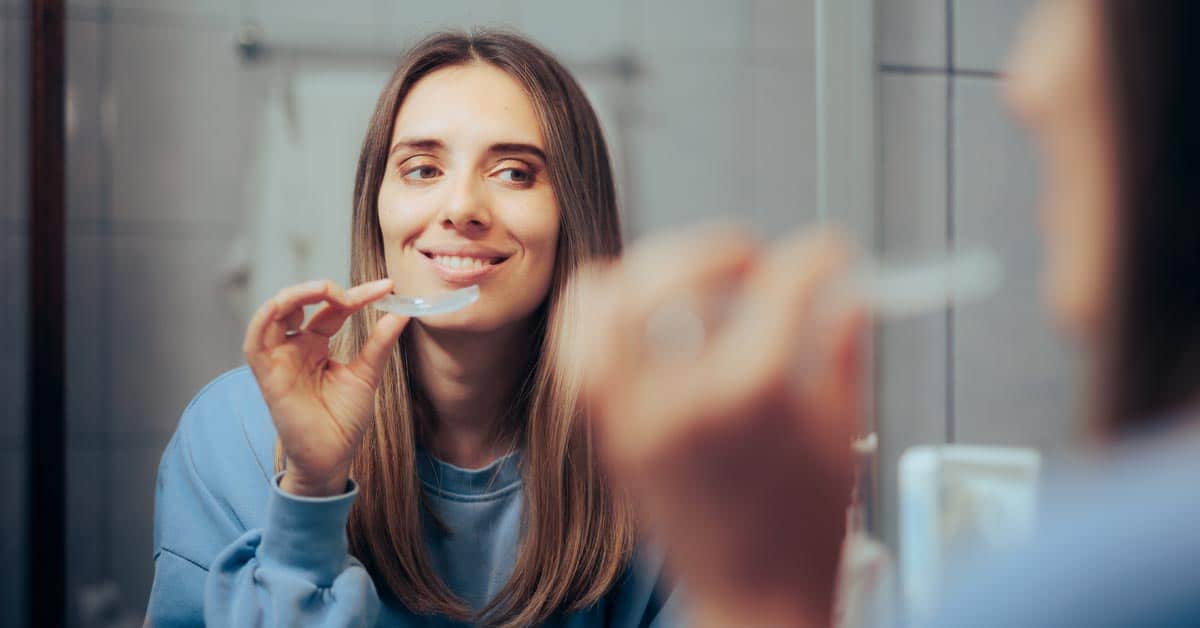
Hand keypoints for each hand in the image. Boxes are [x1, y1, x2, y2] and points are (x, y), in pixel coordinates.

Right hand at [242, 279, 409, 496]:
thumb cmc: (343, 420)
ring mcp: (279, 358)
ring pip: (274, 313)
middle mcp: (294, 346)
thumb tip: (402, 311)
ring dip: (296, 295)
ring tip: (325, 289)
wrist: (332, 457)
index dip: (359, 295)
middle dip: (324, 289)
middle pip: (300, 303)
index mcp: (315, 345)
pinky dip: (266, 318)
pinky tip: (288, 306)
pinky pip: (255, 340)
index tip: (387, 287)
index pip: (333, 309)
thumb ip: (379, 342)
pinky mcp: (267, 375)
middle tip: (353, 293)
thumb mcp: (366, 374)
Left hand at [576, 226, 866, 627]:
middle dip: (727, 249)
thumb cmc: (801, 532)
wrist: (748, 599)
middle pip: (678, 272)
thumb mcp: (842, 432)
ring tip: (693, 283)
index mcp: (751, 398)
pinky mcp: (602, 429)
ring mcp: (627, 413)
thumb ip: (843, 346)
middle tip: (755, 263)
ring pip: (608, 297)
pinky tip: (643, 312)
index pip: (783, 286)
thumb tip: (847, 287)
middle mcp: (677, 398)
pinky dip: (603, 310)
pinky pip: (577, 344)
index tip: (830, 254)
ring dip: (654, 270)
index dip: (819, 256)